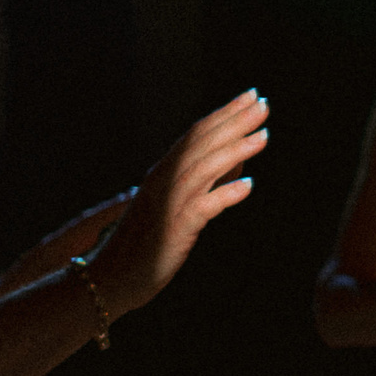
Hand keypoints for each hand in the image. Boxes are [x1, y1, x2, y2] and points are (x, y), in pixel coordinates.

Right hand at [87, 90, 268, 314]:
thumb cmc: (147, 242)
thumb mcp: (177, 204)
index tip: (251, 96)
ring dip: (234, 150)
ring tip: (264, 136)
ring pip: (203, 169)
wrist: (110, 278)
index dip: (224, 113)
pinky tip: (248, 185)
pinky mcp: (174, 230)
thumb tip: (240, 156)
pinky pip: (202, 208)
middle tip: (262, 103)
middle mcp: (163, 182)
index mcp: (163, 173)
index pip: (196, 134)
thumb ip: (206, 180)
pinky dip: (225, 194)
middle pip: (201, 144)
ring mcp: (167, 205)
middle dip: (234, 122)